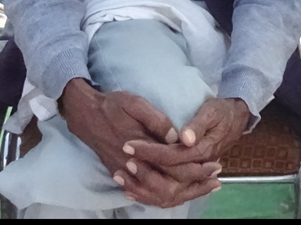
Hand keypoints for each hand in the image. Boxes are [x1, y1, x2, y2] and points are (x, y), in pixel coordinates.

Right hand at [60, 82, 220, 208]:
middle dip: (194, 184)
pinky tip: (178, 192)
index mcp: (140, 147)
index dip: (195, 167)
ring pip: (157, 193)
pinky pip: (145, 193)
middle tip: (215, 179)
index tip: (214, 165)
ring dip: (182, 192)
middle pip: (168, 185)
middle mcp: (133, 165)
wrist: (85, 115)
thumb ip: (156, 120)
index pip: (172, 165)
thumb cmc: (112, 106)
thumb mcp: (135, 104)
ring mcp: (126, 173)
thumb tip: (176, 137)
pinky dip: (163, 195)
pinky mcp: (121, 174)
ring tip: (204, 187)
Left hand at [119, 98, 249, 203]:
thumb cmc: (221, 112)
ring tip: (121, 177)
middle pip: (167, 176)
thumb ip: (198, 125)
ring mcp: (193, 173)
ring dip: (143, 186)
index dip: (149, 152)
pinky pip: (169, 191)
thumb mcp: (211, 111)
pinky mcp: (188, 174)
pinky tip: (132, 189)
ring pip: (167, 191)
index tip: (129, 144)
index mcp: (202, 150)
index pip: (171, 156)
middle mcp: (197, 166)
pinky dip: (149, 193)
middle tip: (123, 159)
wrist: (235, 119)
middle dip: (142, 169)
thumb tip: (185, 139)